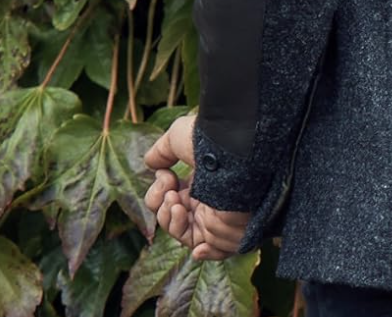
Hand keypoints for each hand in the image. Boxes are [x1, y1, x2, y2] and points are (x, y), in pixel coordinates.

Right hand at [144, 112, 252, 260]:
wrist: (241, 148)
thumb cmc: (212, 139)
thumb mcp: (181, 137)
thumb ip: (163, 151)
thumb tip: (150, 163)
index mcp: (197, 182)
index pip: (167, 200)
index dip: (157, 193)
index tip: (165, 175)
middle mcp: (207, 200)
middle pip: (171, 219)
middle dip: (162, 208)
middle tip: (171, 192)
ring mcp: (218, 216)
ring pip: (184, 235)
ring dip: (172, 223)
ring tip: (178, 205)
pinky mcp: (231, 231)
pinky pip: (215, 251)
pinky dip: (204, 252)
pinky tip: (198, 248)